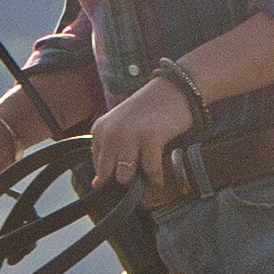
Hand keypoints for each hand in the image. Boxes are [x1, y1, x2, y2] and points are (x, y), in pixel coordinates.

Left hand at [88, 73, 206, 197]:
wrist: (175, 88)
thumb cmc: (150, 111)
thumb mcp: (122, 128)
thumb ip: (109, 153)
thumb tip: (97, 184)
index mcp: (99, 130)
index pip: (98, 167)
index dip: (112, 177)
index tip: (127, 177)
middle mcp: (110, 132)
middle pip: (108, 175)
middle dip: (123, 183)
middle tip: (138, 185)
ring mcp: (129, 135)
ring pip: (125, 176)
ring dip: (139, 184)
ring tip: (149, 182)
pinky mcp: (150, 137)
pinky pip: (150, 170)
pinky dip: (155, 179)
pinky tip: (159, 179)